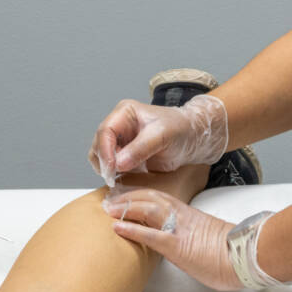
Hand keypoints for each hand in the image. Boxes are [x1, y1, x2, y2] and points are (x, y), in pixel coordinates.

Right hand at [87, 96, 228, 181]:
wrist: (193, 138)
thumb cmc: (180, 129)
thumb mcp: (162, 135)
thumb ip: (140, 148)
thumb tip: (118, 164)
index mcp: (125, 112)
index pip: (105, 131)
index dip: (104, 150)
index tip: (111, 168)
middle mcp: (119, 125)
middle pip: (98, 145)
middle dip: (104, 162)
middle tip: (114, 177)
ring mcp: (120, 141)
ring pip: (101, 158)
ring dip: (107, 170)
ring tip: (120, 178)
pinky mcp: (124, 156)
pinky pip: (111, 167)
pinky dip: (114, 175)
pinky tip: (124, 179)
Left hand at [102, 187, 242, 290]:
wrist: (245, 256)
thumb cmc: (231, 252)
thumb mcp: (208, 238)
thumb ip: (193, 236)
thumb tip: (185, 243)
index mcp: (189, 214)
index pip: (161, 198)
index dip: (141, 195)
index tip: (125, 196)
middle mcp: (182, 216)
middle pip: (152, 197)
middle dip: (129, 196)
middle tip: (109, 200)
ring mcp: (179, 229)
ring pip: (148, 209)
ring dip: (126, 208)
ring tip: (108, 210)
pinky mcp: (177, 245)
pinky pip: (150, 234)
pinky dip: (132, 229)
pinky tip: (117, 228)